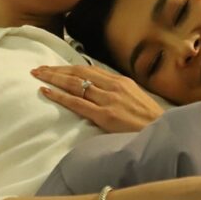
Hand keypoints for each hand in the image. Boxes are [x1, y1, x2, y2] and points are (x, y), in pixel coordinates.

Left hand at [32, 64, 164, 132]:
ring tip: (37, 75)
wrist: (163, 133)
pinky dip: (59, 96)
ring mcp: (109, 100)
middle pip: (78, 72)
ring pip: (75, 84)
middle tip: (38, 68)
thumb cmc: (150, 121)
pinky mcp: (105, 115)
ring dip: (53, 78)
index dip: (68, 67)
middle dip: (56, 70)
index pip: (88, 69)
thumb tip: (99, 90)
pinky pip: (77, 103)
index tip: (53, 67)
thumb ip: (117, 93)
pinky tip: (46, 91)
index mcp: (121, 81)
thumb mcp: (135, 99)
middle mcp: (113, 86)